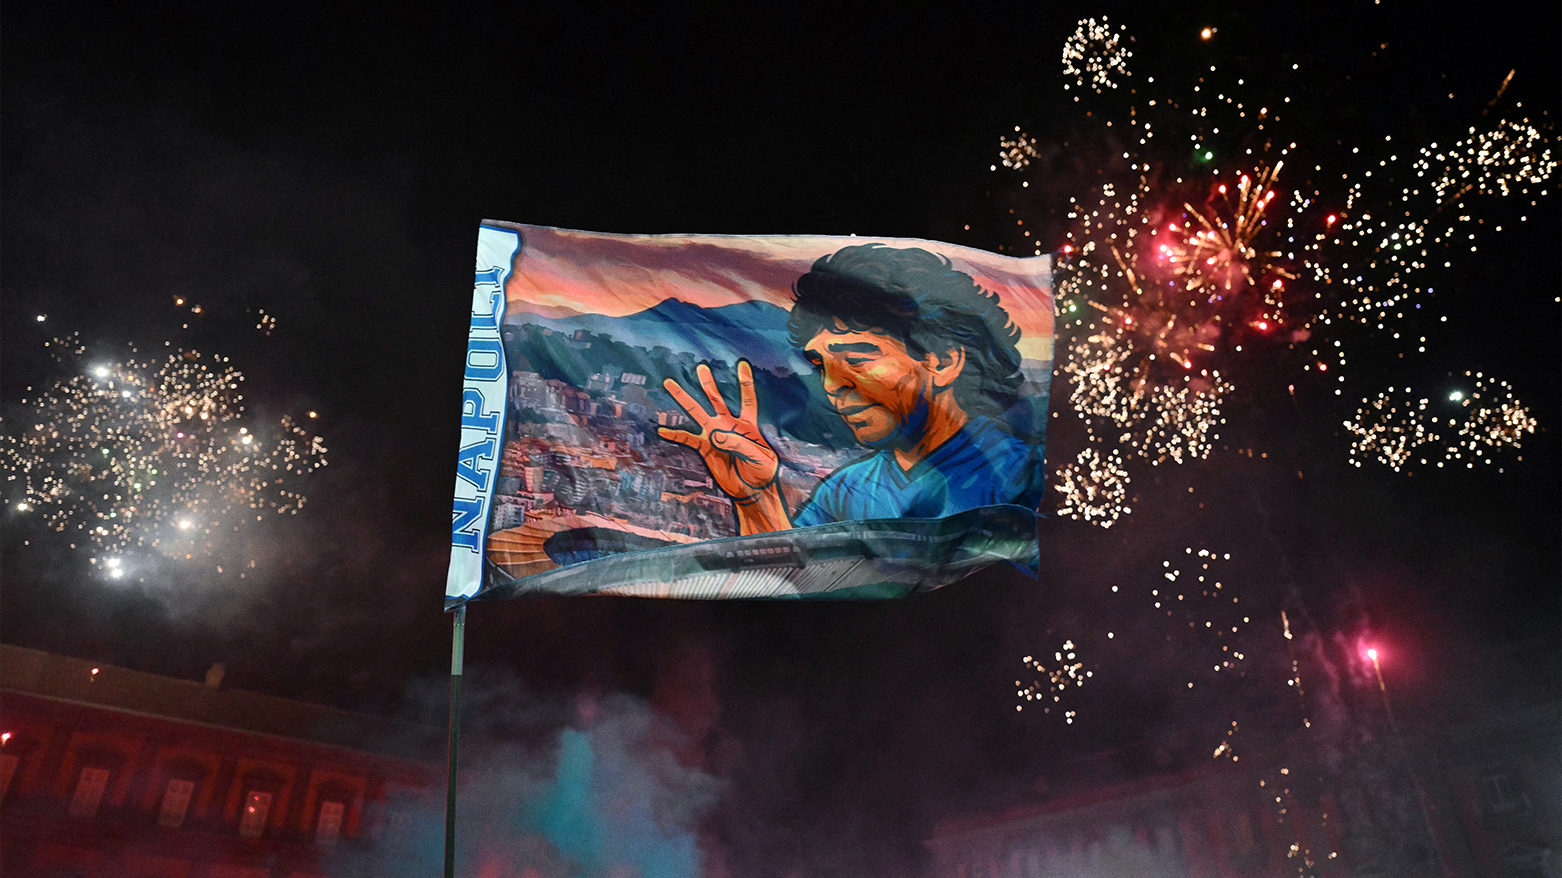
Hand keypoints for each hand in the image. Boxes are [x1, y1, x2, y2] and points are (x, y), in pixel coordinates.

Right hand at [657, 360, 779, 503]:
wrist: (752, 489)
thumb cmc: (762, 470)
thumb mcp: (757, 456)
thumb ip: (739, 444)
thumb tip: (715, 434)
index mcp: (746, 424)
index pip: (747, 399)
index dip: (744, 382)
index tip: (741, 363)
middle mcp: (728, 425)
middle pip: (716, 399)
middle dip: (708, 383)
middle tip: (701, 367)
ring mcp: (715, 435)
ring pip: (697, 413)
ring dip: (684, 399)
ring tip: (670, 383)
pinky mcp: (705, 448)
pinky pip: (688, 438)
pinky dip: (675, 434)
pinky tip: (662, 429)